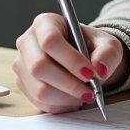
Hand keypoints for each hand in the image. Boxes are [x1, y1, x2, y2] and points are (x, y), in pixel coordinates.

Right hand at [12, 13, 129, 113]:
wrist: (83, 59)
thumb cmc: (92, 47)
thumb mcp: (107, 44)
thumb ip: (107, 54)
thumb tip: (100, 70)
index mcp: (45, 23)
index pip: (50, 40)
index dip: (70, 60)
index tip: (90, 73)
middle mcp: (27, 42)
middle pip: (39, 67)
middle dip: (68, 84)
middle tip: (90, 91)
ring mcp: (22, 65)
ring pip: (39, 89)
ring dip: (66, 98)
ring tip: (84, 95)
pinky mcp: (23, 84)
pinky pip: (39, 102)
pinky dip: (61, 105)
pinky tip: (74, 100)